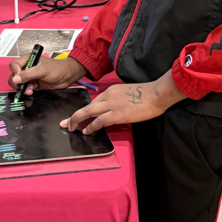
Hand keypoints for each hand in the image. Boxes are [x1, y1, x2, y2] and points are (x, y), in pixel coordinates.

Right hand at [8, 55, 85, 95]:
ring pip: (19, 83)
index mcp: (28, 59)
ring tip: (29, 90)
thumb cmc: (56, 69)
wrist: (67, 76)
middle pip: (14, 75)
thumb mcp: (42, 70)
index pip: (14, 65)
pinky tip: (32, 91)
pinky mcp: (34, 84)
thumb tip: (15, 79)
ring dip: (22, 88)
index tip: (19, 79)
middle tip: (22, 88)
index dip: (15, 72)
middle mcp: (28, 67)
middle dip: (17, 82)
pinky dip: (27, 91)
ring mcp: (30, 76)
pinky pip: (25, 88)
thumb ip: (28, 74)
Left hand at [62, 70, 186, 134]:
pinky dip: (91, 126)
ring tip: (72, 129)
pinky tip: (87, 132)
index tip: (77, 116)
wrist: (156, 94)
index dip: (84, 110)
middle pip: (86, 106)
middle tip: (65, 124)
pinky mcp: (117, 114)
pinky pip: (99, 121)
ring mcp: (111, 105)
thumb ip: (118, 100)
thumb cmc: (146, 94)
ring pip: (88, 112)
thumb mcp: (128, 94)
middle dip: (74, 116)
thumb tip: (113, 111)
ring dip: (78, 121)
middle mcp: (108, 96)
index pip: (94, 101)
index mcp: (111, 90)